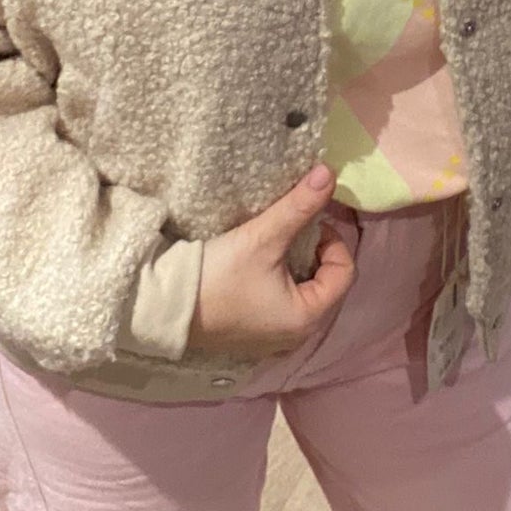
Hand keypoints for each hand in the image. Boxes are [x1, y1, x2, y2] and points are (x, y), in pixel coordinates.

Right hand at [188, 164, 356, 359]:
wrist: (165, 307)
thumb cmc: (218, 277)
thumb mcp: (262, 238)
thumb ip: (298, 206)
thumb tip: (328, 173)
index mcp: (307, 317)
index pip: (344, 272)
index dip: (332, 241)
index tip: (306, 222)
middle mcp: (297, 334)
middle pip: (327, 283)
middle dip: (315, 252)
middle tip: (292, 229)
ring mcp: (275, 337)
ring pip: (304, 291)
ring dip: (297, 264)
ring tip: (276, 243)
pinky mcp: (255, 333)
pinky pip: (283, 302)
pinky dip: (280, 280)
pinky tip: (259, 265)